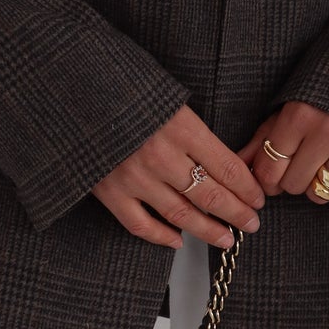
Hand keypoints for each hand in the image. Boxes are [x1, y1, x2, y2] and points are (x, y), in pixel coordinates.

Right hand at [92, 104, 264, 249]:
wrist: (71, 88)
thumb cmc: (121, 88)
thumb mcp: (166, 97)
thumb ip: (191, 129)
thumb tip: (221, 161)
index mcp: (181, 127)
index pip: (227, 167)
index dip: (247, 187)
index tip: (258, 198)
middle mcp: (162, 155)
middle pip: (211, 194)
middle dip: (237, 213)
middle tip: (252, 223)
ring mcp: (135, 177)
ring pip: (182, 214)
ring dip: (208, 230)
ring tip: (226, 238)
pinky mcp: (110, 192)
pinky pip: (141, 224)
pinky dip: (161, 236)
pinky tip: (177, 240)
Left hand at [236, 101, 328, 208]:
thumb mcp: (292, 106)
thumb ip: (264, 136)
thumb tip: (240, 164)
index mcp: (300, 115)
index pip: (269, 169)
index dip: (268, 177)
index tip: (275, 173)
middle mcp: (327, 132)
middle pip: (292, 185)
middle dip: (294, 178)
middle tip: (306, 162)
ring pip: (319, 194)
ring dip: (319, 186)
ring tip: (327, 164)